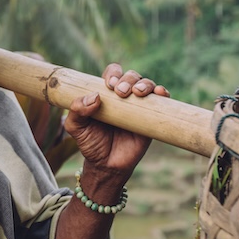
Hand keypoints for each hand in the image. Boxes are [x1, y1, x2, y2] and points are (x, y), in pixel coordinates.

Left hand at [63, 63, 168, 177]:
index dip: (113, 73)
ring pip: (147, 84)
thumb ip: (76, 110)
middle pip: (131, 76)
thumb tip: (95, 96)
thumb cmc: (91, 143)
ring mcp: (139, 107)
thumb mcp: (76, 127)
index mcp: (106, 94)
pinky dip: (162, 92)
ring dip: (144, 83)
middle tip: (120, 92)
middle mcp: (124, 97)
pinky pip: (161, 101)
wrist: (107, 165)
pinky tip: (159, 92)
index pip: (112, 74)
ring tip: (137, 93)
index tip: (109, 84)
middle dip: (127, 79)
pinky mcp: (152, 119)